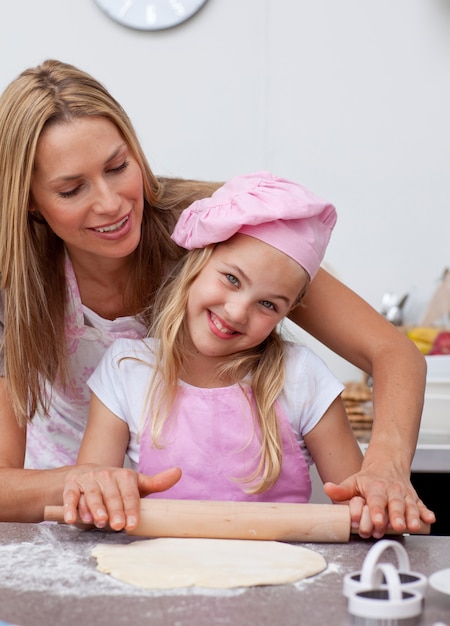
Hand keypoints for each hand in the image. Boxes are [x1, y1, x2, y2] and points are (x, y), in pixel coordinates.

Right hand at [63, 465, 181, 531]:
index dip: (131, 508)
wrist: (84, 476)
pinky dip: (71, 507)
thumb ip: (156, 482)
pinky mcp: (72, 485)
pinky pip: (71, 496)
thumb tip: (179, 472)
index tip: (132, 524)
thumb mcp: (136, 484)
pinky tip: (72, 518)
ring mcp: (88, 480)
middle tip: (117, 525)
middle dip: (115, 510)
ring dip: (95, 508)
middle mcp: (106, 475)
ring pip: (92, 494)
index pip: (130, 493)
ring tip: (99, 521)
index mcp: (124, 476)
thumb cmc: (115, 486)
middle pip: (111, 495)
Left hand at [323, 467, 435, 538]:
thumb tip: (327, 489)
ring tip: (413, 526)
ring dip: (412, 517)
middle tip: (396, 526)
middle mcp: (391, 491)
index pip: (375, 500)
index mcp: (375, 487)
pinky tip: (429, 519)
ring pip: (410, 506)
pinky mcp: (414, 500)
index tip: (375, 520)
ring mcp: (404, 495)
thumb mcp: (353, 481)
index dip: (375, 511)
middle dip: (396, 516)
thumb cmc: (369, 479)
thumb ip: (341, 490)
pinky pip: (421, 506)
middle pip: (395, 504)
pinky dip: (426, 513)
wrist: (387, 465)